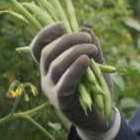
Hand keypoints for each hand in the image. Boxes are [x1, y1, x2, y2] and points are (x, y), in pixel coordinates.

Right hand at [30, 23, 119, 139]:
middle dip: (68, 40)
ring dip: (75, 52)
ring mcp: (52, 90)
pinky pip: (65, 83)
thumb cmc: (95, 87)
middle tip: (87, 39)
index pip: (38, 47)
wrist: (101, 115)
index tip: (62, 24)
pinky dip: (75, 69)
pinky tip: (86, 60)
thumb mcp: (95, 63)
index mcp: (50, 65)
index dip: (45, 33)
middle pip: (48, 53)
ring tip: (92, 49)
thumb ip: (91, 47)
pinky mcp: (62, 101)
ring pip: (56, 66)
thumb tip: (86, 29)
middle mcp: (46, 76)